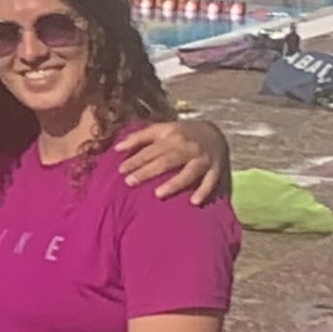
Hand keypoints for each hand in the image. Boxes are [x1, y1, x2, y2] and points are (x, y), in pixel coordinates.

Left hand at [116, 114, 230, 203]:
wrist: (215, 131)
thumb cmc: (180, 133)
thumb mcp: (161, 129)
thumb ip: (139, 137)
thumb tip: (116, 148)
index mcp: (173, 135)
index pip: (151, 149)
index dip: (136, 159)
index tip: (121, 170)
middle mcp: (188, 147)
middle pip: (166, 161)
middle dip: (148, 172)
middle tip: (130, 182)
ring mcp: (203, 159)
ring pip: (188, 172)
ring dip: (174, 183)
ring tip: (158, 194)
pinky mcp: (216, 169)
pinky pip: (210, 181)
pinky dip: (203, 191)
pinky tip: (194, 202)